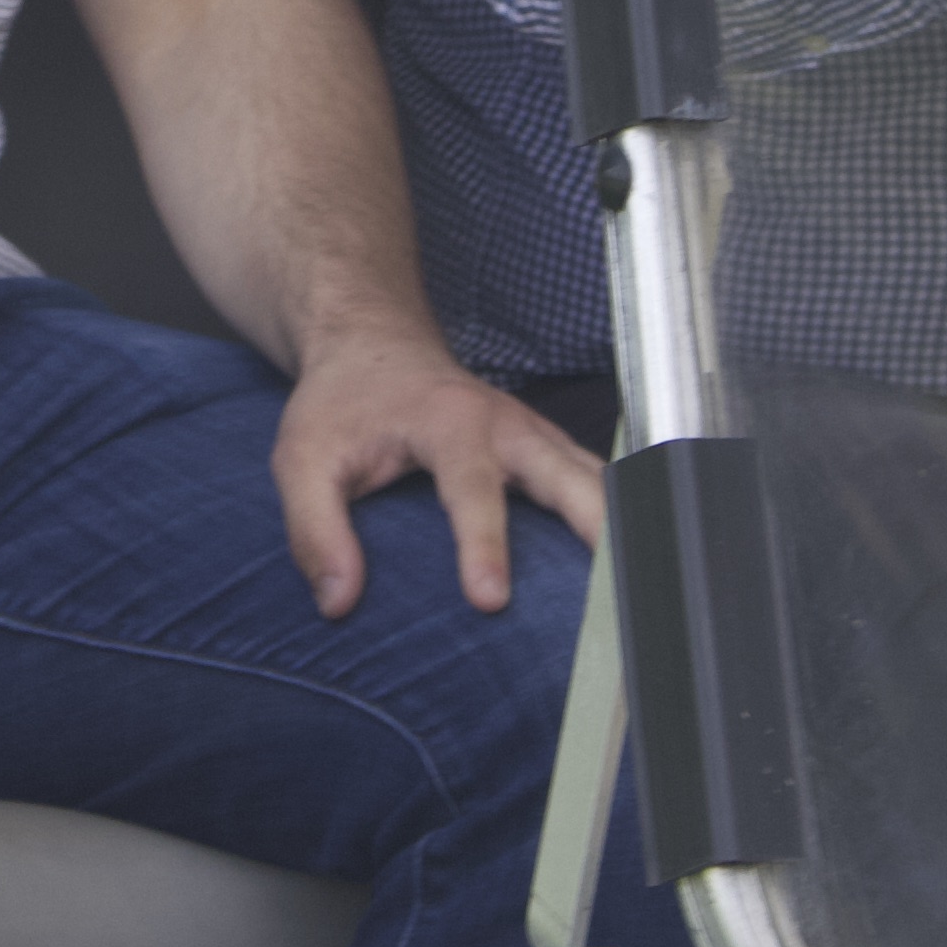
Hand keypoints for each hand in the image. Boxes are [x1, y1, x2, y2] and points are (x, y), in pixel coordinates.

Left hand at [272, 330, 608, 619]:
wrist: (376, 345)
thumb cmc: (341, 403)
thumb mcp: (302, 458)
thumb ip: (313, 528)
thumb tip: (338, 601)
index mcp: (448, 421)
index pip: (473, 487)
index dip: (483, 544)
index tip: (491, 600)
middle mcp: (507, 424)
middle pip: (569, 474)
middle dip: (597, 526)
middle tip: (621, 588)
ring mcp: (535, 436)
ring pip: (597, 478)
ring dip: (622, 525)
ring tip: (644, 591)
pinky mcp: (546, 452)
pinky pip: (594, 485)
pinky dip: (619, 519)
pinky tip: (631, 569)